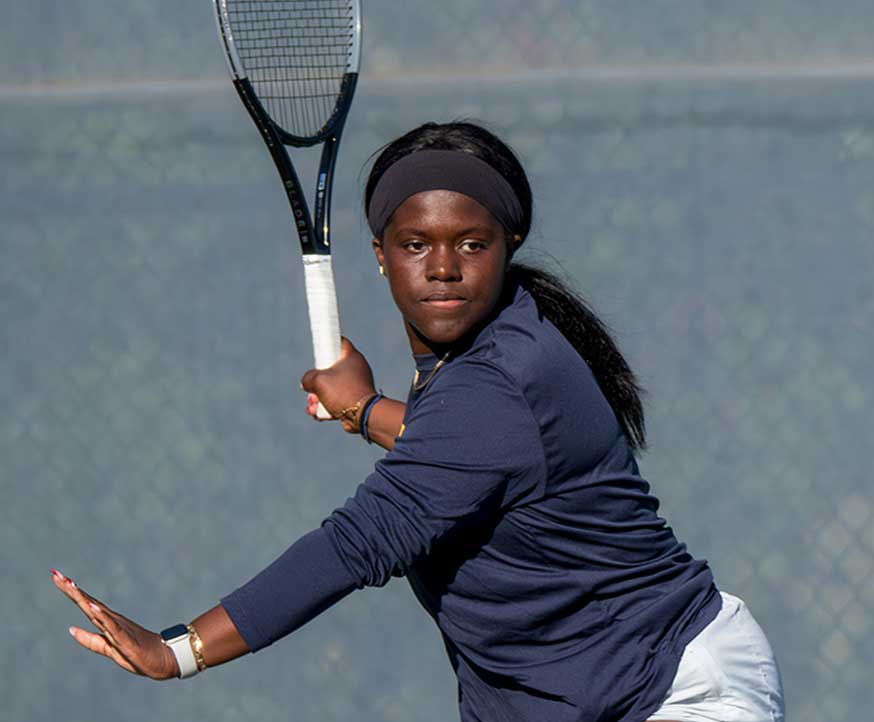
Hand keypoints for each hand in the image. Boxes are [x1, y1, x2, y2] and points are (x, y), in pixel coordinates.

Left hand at [51, 569, 178, 679]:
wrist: (164, 659)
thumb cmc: (139, 653)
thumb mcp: (108, 648)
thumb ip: (90, 639)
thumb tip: (70, 629)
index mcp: (106, 622)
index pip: (85, 603)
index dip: (70, 591)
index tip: (57, 577)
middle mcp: (112, 620)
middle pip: (88, 602)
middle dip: (71, 589)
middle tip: (56, 574)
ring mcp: (119, 628)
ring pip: (97, 610)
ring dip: (83, 597)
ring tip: (70, 585)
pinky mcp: (125, 639)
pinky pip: (111, 626)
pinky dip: (101, 615)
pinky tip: (91, 606)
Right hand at [301, 337, 375, 431]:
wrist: (363, 416)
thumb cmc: (343, 392)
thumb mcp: (318, 380)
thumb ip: (308, 378)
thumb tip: (306, 383)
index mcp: (351, 356)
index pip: (339, 341)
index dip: (326, 343)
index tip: (317, 350)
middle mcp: (356, 368)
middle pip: (330, 368)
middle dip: (316, 381)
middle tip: (312, 388)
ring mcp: (355, 384)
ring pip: (331, 386)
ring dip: (318, 397)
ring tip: (314, 405)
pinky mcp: (354, 398)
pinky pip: (336, 399)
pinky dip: (326, 406)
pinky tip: (318, 414)